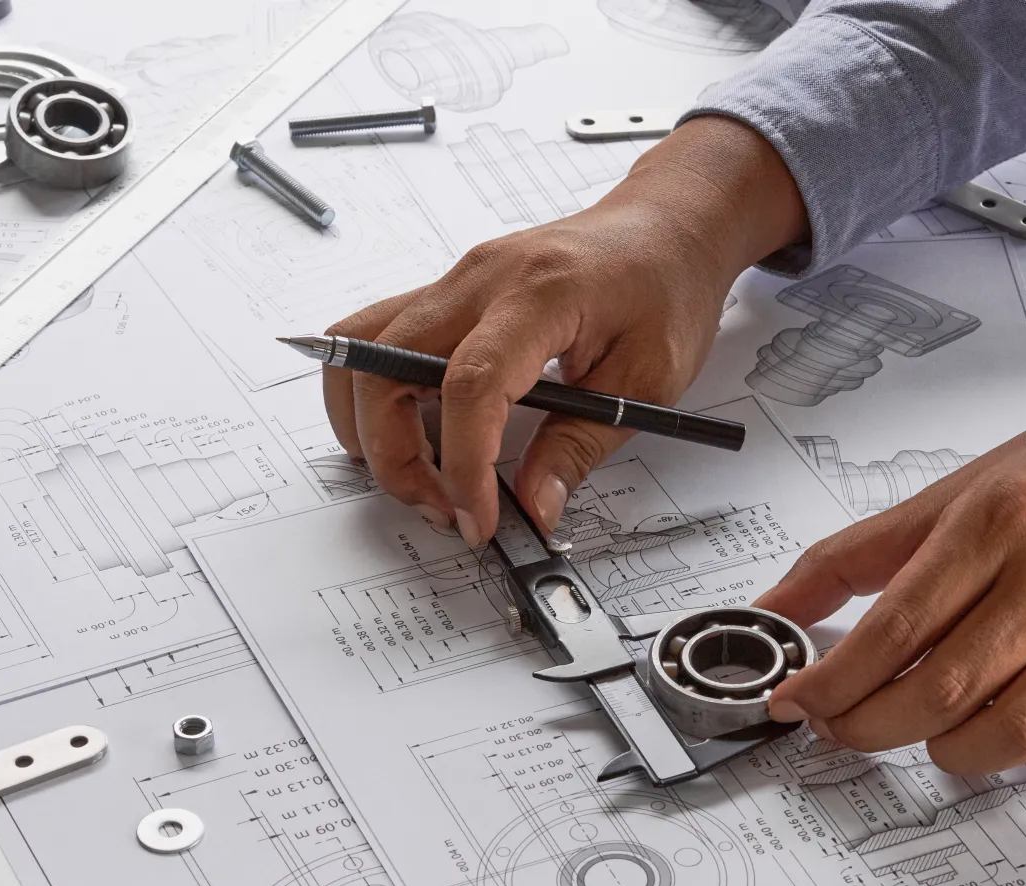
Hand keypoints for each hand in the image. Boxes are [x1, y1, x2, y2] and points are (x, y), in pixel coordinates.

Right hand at [323, 116, 807, 545]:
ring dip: (369, 424)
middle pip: (385, 366)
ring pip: (359, 348)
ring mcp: (454, 280)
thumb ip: (581, 447)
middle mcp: (480, 278)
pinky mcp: (446, 293)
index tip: (479, 517)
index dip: (464, 464)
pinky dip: (374, 393)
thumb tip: (535, 507)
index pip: (472, 383)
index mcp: (540, 294)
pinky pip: (375, 337)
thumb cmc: (666, 287)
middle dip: (397, 456)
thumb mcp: (648, 381)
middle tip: (446, 508)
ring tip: (422, 476)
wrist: (664, 227)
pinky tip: (414, 433)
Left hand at [759, 379, 1025, 785]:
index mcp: (996, 523)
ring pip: (1017, 733)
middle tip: (843, 726)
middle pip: (945, 690)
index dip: (833, 679)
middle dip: (871, 726)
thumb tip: (770, 610)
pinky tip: (1024, 745)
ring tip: (929, 733)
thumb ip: (852, 557)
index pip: (894, 627)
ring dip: (953, 753)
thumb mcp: (948, 494)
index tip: (795, 702)